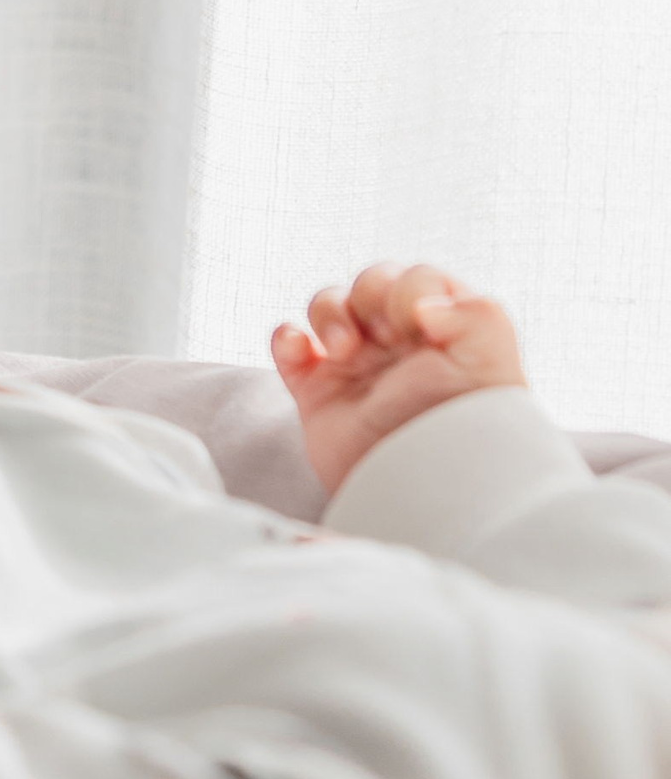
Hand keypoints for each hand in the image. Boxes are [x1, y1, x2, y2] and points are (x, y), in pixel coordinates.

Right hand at [272, 261, 528, 497]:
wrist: (429, 499)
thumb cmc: (468, 435)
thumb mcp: (493, 367)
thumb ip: (478, 314)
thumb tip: (425, 303)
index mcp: (445, 333)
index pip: (417, 279)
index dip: (410, 289)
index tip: (418, 324)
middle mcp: (400, 345)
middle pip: (370, 282)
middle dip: (368, 293)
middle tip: (380, 333)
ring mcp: (357, 367)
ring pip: (327, 305)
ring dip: (327, 312)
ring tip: (343, 351)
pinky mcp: (318, 392)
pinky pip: (289, 346)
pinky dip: (286, 338)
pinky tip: (304, 353)